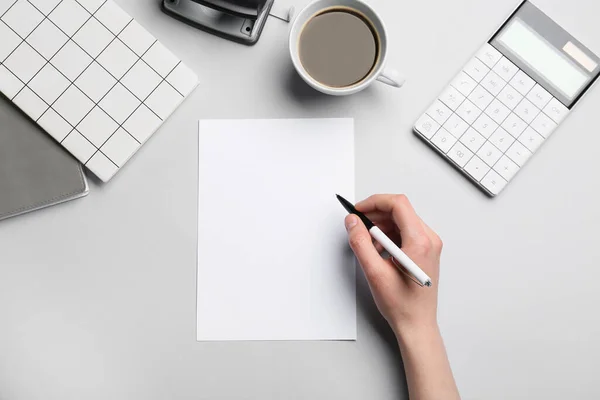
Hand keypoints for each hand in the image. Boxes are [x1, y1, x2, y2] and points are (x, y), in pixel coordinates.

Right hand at [345, 194, 442, 336]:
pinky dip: (389, 235)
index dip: (375, 202)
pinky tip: (378, 251)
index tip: (358, 210)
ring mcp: (429, 245)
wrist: (416, 324)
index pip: (398, 205)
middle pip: (400, 211)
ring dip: (381, 227)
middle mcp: (429, 240)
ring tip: (368, 245)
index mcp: (420, 242)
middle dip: (376, 214)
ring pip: (402, 220)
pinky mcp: (426, 250)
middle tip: (358, 225)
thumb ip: (360, 243)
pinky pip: (405, 232)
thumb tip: (353, 222)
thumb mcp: (374, 272)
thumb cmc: (402, 304)